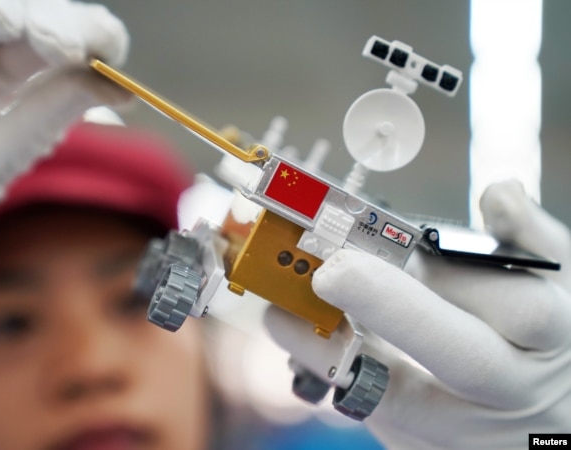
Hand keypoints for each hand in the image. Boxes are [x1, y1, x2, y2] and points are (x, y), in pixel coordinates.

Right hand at [0, 0, 131, 255]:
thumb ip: (52, 112)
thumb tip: (126, 91)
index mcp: (7, 78)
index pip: (66, 40)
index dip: (94, 36)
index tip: (107, 54)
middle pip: (35, 8)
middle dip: (54, 20)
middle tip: (54, 47)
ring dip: (6, 2)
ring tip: (3, 26)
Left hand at [266, 180, 570, 448]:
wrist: (551, 428)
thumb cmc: (555, 350)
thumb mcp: (567, 292)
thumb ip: (532, 242)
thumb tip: (497, 194)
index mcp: (552, 339)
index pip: (520, 306)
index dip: (458, 269)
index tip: (397, 235)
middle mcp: (512, 391)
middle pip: (460, 355)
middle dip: (390, 306)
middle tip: (332, 269)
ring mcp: (470, 433)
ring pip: (399, 400)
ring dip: (330, 351)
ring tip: (283, 312)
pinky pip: (376, 419)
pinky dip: (334, 377)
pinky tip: (302, 341)